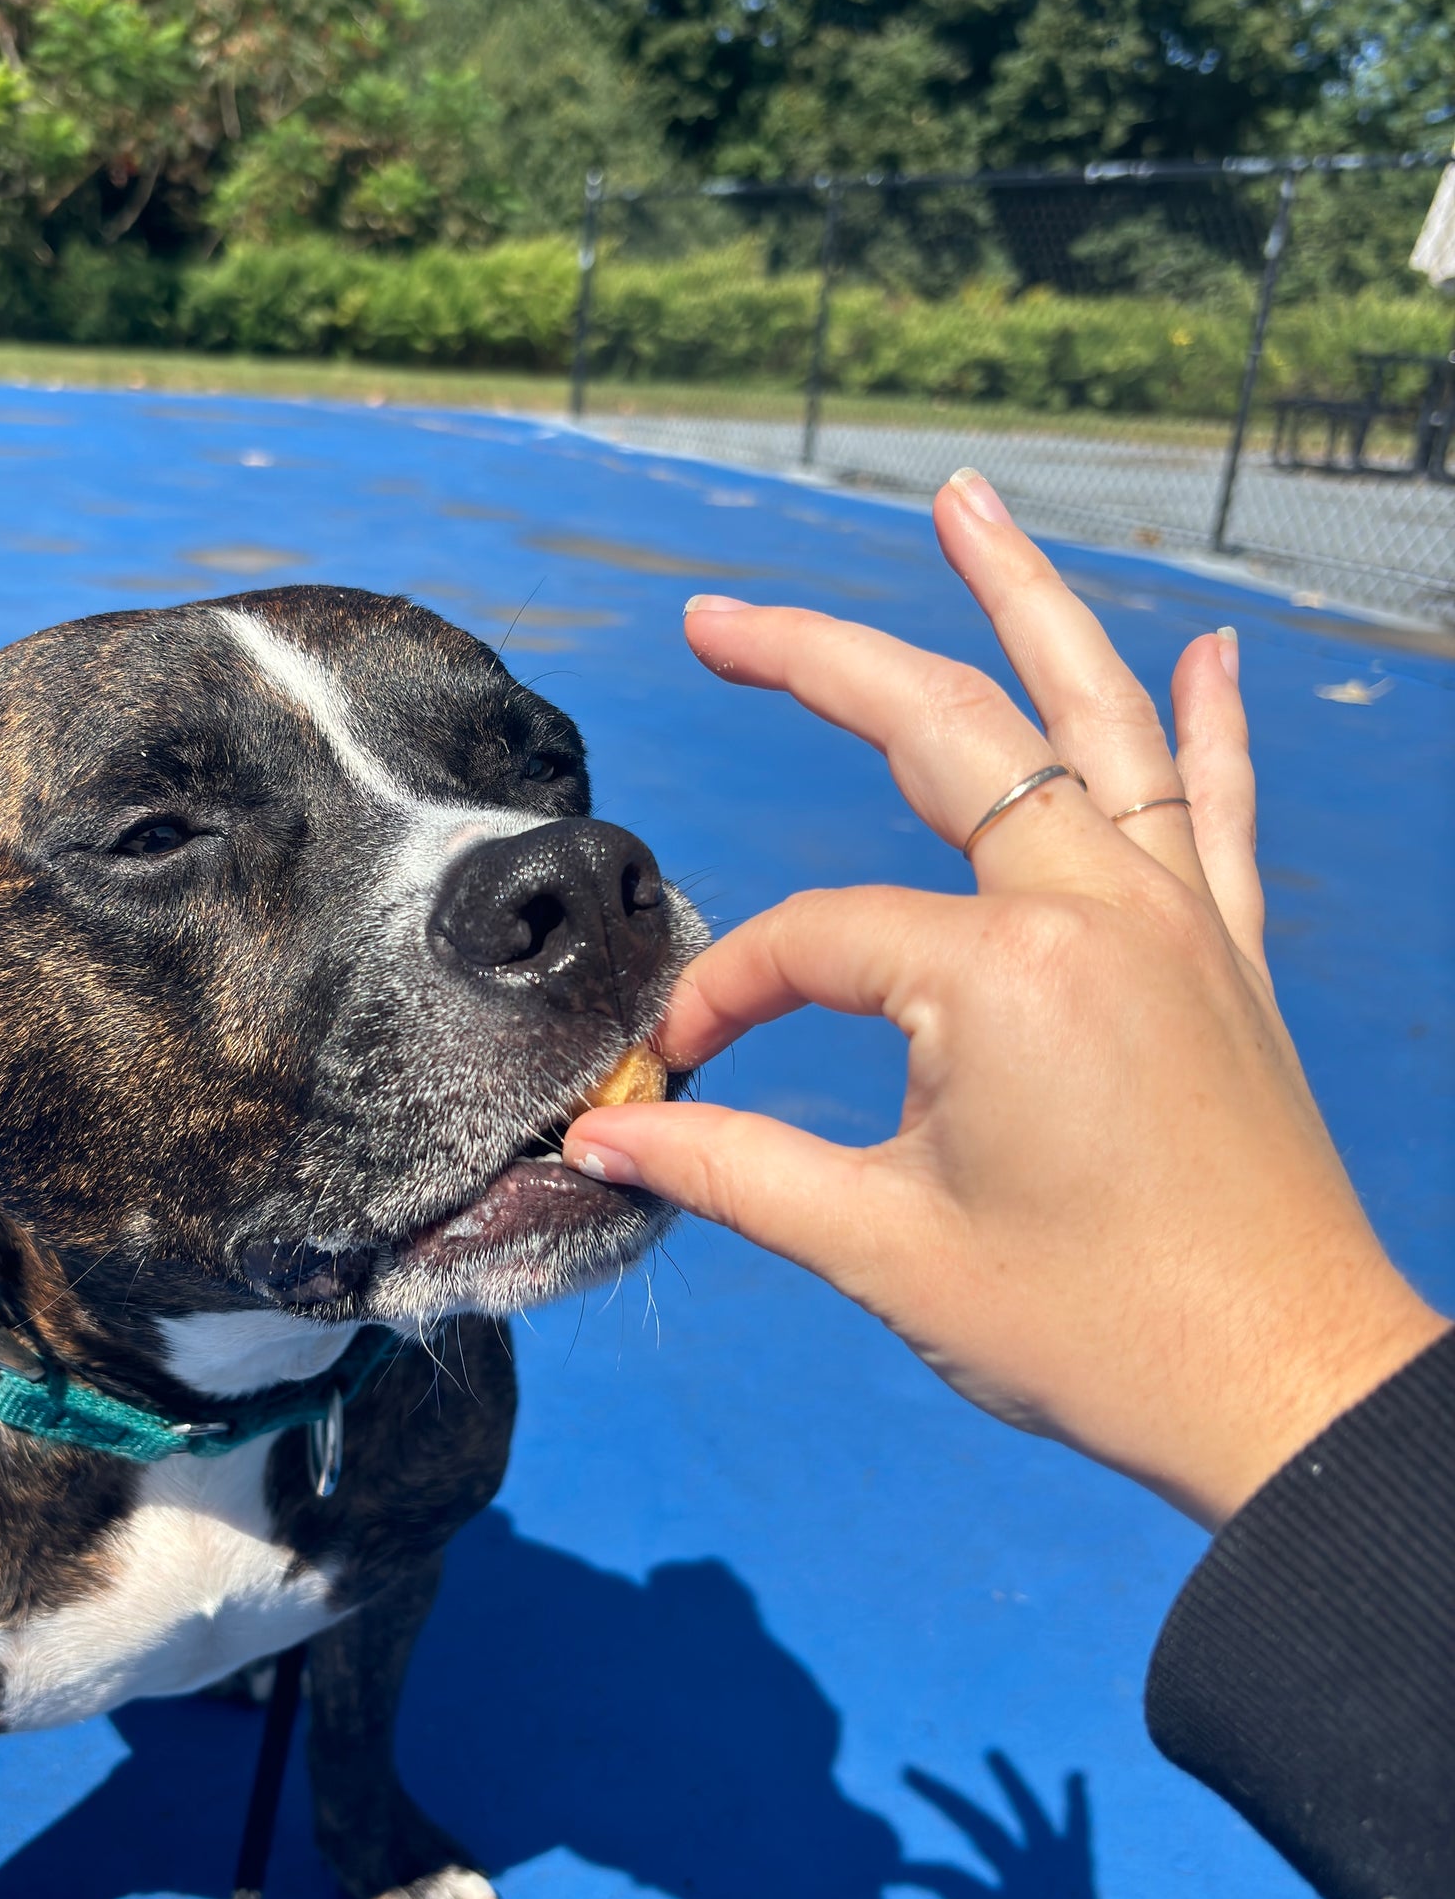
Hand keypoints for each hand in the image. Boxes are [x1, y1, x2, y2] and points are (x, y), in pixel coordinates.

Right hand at [564, 471, 1445, 1523]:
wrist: (1292, 1396)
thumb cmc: (1100, 1335)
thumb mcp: (888, 1250)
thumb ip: (735, 1169)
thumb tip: (606, 1139)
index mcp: (1003, 977)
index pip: (813, 941)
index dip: (728, 997)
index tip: (681, 1072)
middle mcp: (1098, 909)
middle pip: (939, 734)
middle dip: (812, 660)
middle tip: (715, 618)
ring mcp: (1180, 920)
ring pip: (1099, 717)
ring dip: (1025, 599)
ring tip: (966, 502)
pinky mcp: (1230, 957)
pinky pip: (1220, 808)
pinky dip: (1210, 723)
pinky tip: (1210, 647)